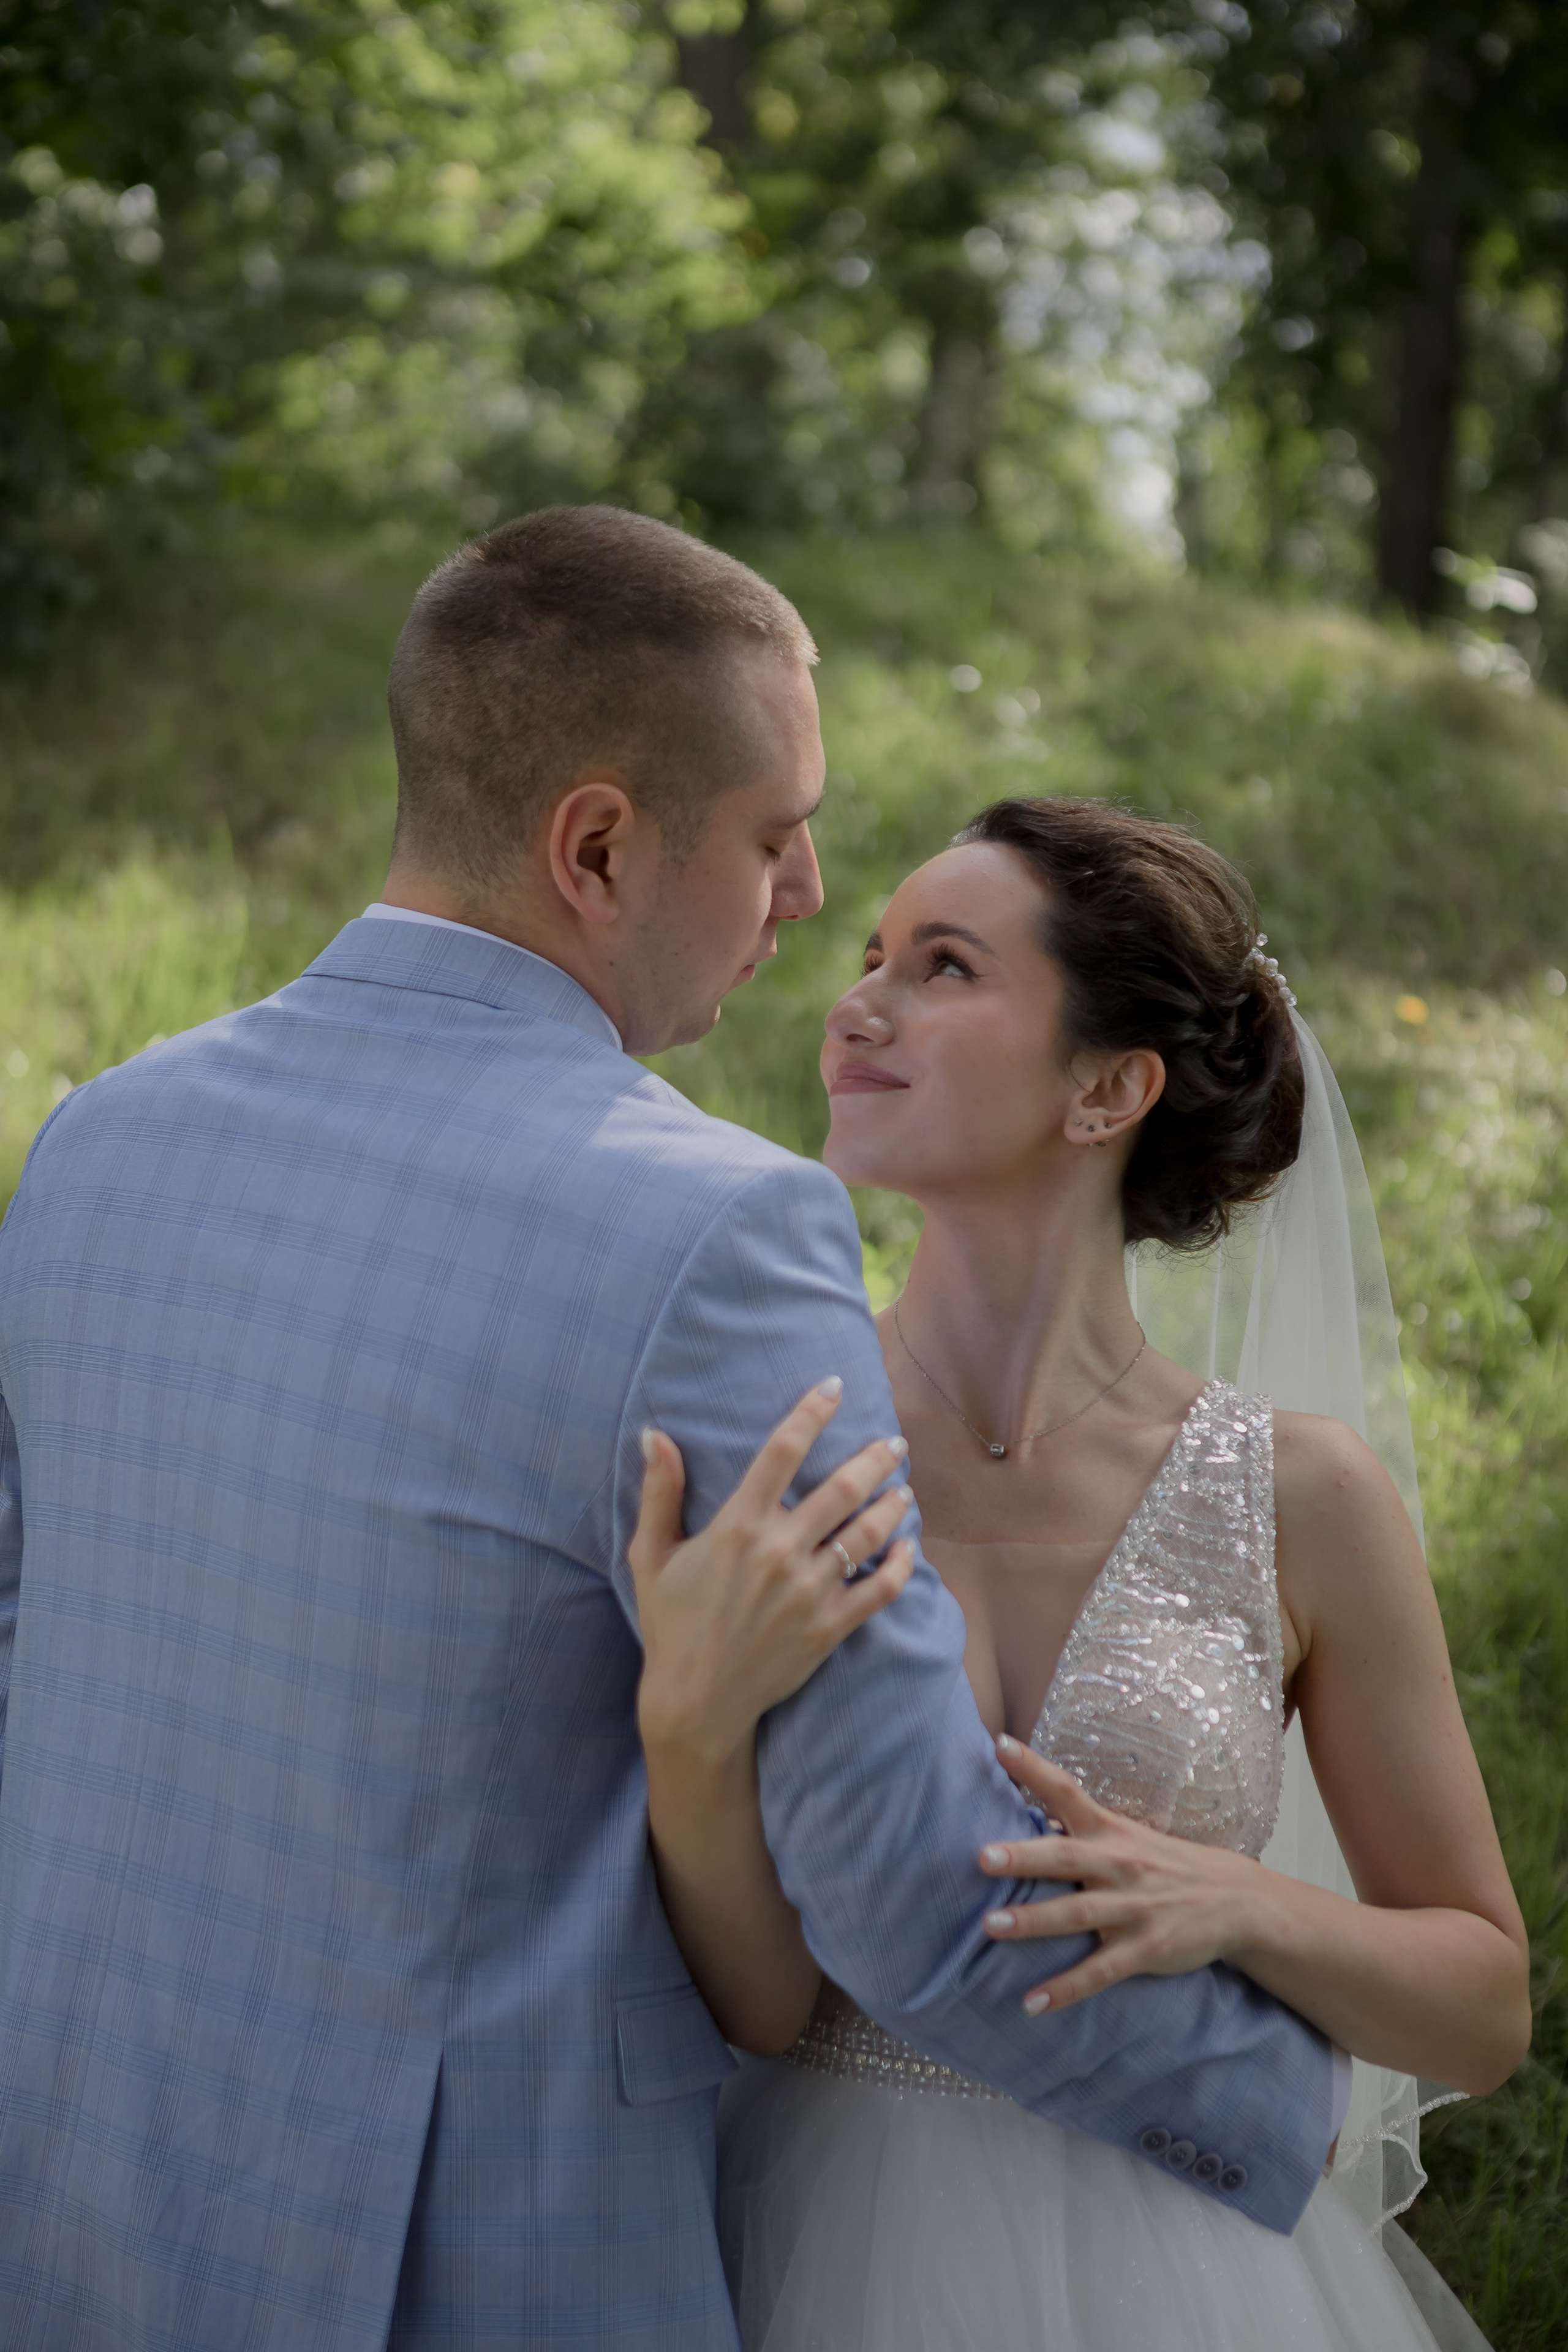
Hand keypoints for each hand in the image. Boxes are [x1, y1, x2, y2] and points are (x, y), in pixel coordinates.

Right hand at [630, 1381, 914, 1768]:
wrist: (694, 1702)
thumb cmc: (670, 1624)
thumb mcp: (651, 1555)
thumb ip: (659, 1492)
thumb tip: (655, 1433)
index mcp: (738, 1526)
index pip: (782, 1450)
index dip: (811, 1411)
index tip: (833, 1385)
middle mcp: (779, 1551)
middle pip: (842, 1487)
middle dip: (875, 1457)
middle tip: (893, 1442)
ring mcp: (809, 1591)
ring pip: (868, 1533)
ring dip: (892, 1505)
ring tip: (902, 1489)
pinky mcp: (830, 1628)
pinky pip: (880, 1590)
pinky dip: (901, 1566)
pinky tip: (908, 1550)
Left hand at [978, 1735, 1262, 2012]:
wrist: (1234, 1899)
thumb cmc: (1164, 1864)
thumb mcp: (1125, 1836)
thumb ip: (1078, 1827)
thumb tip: (1023, 1811)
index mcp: (1110, 1831)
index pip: (1068, 1791)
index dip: (1034, 1769)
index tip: (998, 1745)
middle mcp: (1119, 1864)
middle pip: (1065, 1857)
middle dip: (1024, 1857)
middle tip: (981, 1857)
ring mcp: (1133, 1908)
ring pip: (1078, 1914)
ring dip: (1033, 1920)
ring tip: (991, 1926)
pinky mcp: (1146, 1949)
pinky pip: (1101, 1971)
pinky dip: (1066, 1988)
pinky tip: (1031, 2004)